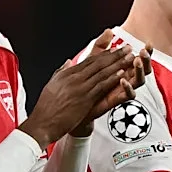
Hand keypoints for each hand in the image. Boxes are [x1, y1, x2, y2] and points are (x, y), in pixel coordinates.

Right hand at [21, 30, 133, 148]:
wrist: (42, 124)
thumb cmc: (46, 108)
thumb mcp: (52, 85)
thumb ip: (61, 72)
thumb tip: (67, 62)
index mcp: (66, 74)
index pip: (88, 61)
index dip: (104, 54)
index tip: (115, 49)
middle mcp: (73, 78)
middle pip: (98, 63)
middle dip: (115, 55)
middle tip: (127, 48)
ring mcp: (79, 88)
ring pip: (102, 72)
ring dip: (118, 63)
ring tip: (129, 57)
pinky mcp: (84, 99)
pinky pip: (101, 86)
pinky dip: (112, 78)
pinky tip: (121, 73)